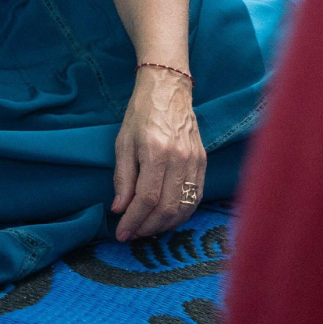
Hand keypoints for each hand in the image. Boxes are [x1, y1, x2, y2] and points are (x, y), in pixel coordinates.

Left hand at [112, 68, 205, 241]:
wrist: (168, 89)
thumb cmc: (141, 113)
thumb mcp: (123, 142)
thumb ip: (122, 178)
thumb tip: (119, 209)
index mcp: (157, 152)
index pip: (147, 198)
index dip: (134, 221)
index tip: (121, 234)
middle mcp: (180, 159)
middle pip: (167, 208)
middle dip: (147, 227)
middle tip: (132, 234)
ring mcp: (195, 162)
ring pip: (184, 208)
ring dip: (164, 225)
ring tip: (146, 229)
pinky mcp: (203, 163)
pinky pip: (195, 198)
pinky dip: (181, 214)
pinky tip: (166, 218)